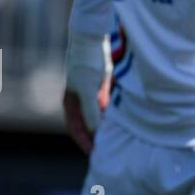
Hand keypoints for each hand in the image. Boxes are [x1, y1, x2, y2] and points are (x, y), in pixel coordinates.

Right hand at [63, 28, 112, 153]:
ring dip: (106, 124)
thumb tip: (94, 131)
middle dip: (97, 136)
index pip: (77, 130)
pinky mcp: (100, 85)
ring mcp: (90, 93)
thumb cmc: (86, 64)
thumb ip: (91, 110)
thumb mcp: (89, 89)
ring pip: (99, 114)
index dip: (85, 143)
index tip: (96, 154)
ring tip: (119, 136)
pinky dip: (112, 111)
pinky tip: (123, 117)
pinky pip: (106, 103)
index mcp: (71, 104)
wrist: (91, 40)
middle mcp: (79, 101)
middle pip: (88, 124)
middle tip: (110, 148)